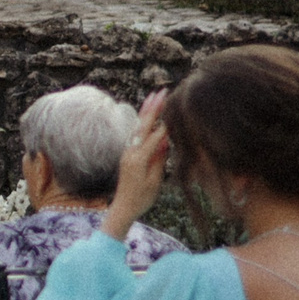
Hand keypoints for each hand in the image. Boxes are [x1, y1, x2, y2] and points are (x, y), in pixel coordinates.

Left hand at [102, 103, 171, 239]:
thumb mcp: (154, 181)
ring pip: (137, 126)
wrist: (123, 207)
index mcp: (138, 160)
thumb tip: (166, 141)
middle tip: (162, 92)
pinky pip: (135, 133)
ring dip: (146, 110)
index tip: (175, 109)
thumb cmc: (142, 198)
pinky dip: (142, 121)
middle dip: (153, 108)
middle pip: (143, 125)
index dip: (165, 125)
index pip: (154, 138)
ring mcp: (127, 151)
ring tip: (154, 95)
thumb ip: (159, 160)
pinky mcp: (127, 153)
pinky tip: (147, 113)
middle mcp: (130, 152)